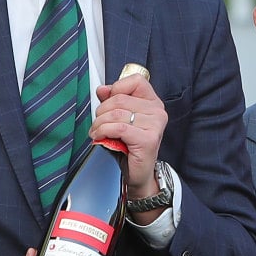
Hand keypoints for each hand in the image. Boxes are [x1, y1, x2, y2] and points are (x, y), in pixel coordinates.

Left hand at [91, 69, 167, 216]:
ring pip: (117, 113)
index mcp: (153, 103)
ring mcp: (155, 125)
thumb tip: (102, 89)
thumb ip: (112, 100)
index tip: (108, 102)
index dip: (116, 88)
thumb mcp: (119, 119)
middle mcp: (158, 111)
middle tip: (98, 124)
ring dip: (100, 123)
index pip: (135, 81)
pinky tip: (100, 137)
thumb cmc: (127, 146)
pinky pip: (119, 128)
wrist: (136, 174)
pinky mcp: (148, 139)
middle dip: (102, 111)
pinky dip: (104, 131)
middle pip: (120, 98)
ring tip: (97, 132)